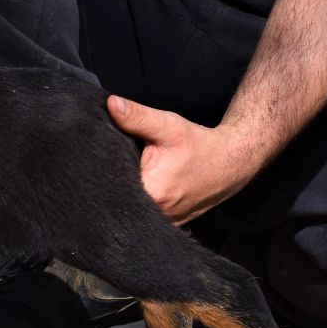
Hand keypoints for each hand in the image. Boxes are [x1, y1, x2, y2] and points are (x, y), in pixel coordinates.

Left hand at [106, 96, 261, 224]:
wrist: (231, 162)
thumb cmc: (199, 144)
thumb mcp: (167, 126)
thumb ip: (137, 117)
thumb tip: (111, 104)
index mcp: (152, 193)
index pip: (110, 188)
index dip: (99, 174)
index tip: (94, 161)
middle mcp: (156, 214)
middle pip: (119, 200)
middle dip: (110, 184)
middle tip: (103, 166)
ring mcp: (165, 222)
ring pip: (131, 209)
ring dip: (124, 194)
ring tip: (123, 175)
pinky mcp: (169, 223)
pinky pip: (145, 215)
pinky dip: (138, 202)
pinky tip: (138, 187)